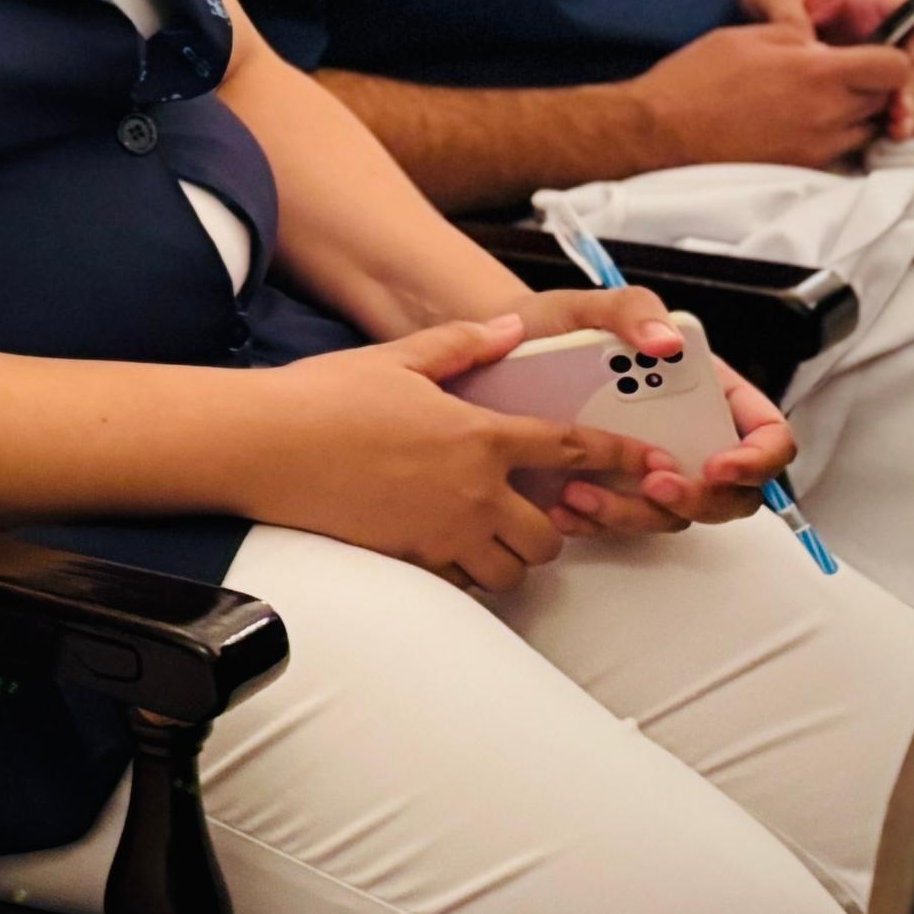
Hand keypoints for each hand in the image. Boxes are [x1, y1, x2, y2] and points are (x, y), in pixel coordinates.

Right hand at [259, 316, 658, 592]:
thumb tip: (508, 328)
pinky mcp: (412, 560)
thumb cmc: (323, 398)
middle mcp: (474, 492)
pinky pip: (464, 585)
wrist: (264, 445)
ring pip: (513, 569)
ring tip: (488, 536)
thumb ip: (461, 345)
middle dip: (551, 528)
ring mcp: (444, 532)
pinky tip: (446, 549)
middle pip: (550, 534)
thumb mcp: (396, 359)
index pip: (572, 448)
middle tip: (528, 511)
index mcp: (479, 435)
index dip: (620, 456)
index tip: (648, 463)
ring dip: (511, 557)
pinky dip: (467, 574)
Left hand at [495, 293, 771, 534]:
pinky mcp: (612, 490)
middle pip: (731, 491)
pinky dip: (595, 521)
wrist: (502, 352)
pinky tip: (562, 505)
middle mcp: (688, 436)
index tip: (720, 465)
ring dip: (635, 514)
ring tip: (582, 491)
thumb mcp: (589, 306)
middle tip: (655, 484)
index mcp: (707, 391)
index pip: (767, 433)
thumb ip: (633, 310)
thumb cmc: (558, 327)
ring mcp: (652, 468)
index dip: (759, 458)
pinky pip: (620, 523)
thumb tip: (667, 340)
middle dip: (701, 499)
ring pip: (673, 515)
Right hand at [630, 22, 913, 169]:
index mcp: (818, 72)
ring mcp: (819, 144)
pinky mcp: (804, 166)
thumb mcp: (749, 36)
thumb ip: (801, 38)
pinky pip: (841, 148)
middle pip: (886, 99)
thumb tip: (829, 45)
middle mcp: (829, 112)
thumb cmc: (698, 78)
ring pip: (867, 126)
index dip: (893, 55)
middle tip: (843, 73)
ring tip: (821, 99)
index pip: (895, 67)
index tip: (875, 51)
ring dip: (856, 111)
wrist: (661, 130)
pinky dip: (833, 133)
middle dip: (873, 84)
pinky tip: (803, 121)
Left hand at [774, 0, 913, 141]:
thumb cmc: (780, 2)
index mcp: (877, 6)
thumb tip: (800, 36)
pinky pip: (897, 107)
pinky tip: (890, 134)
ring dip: (911, 108)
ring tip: (898, 127)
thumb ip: (786, 8)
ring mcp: (884, 65)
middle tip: (902, 106)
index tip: (908, 54)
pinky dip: (898, 120)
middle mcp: (891, 37)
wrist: (770, 23)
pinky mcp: (874, 89)